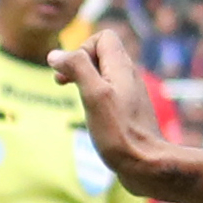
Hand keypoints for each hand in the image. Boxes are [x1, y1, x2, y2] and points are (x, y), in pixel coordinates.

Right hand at [47, 25, 170, 191]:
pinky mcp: (128, 112)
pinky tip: (92, 117)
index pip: (103, 37)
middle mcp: (129, 76)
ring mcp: (130, 95)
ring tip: (77, 100)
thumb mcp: (94, 96)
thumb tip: (55, 54)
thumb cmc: (119, 133)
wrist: (146, 166)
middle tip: (63, 84)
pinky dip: (95, 98)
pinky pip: (109, 93)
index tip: (71, 73)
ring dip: (85, 82)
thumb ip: (77, 69)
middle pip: (102, 53)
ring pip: (105, 74)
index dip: (82, 48)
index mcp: (122, 67)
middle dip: (79, 64)